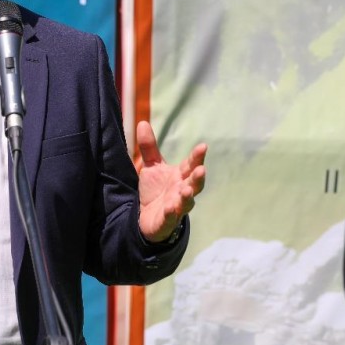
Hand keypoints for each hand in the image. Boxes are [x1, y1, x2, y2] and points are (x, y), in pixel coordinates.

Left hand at [136, 121, 206, 241]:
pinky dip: (171, 213)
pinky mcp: (167, 221)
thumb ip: (149, 147)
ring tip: (185, 190)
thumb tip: (142, 122)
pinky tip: (169, 207)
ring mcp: (177, 207)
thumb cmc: (155, 190)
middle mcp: (182, 191)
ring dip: (187, 197)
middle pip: (195, 184)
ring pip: (186, 203)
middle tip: (201, 169)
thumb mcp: (151, 167)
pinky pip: (171, 218)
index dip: (197, 156)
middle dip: (198, 177)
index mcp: (181, 176)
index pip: (190, 164)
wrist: (148, 217)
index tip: (203, 146)